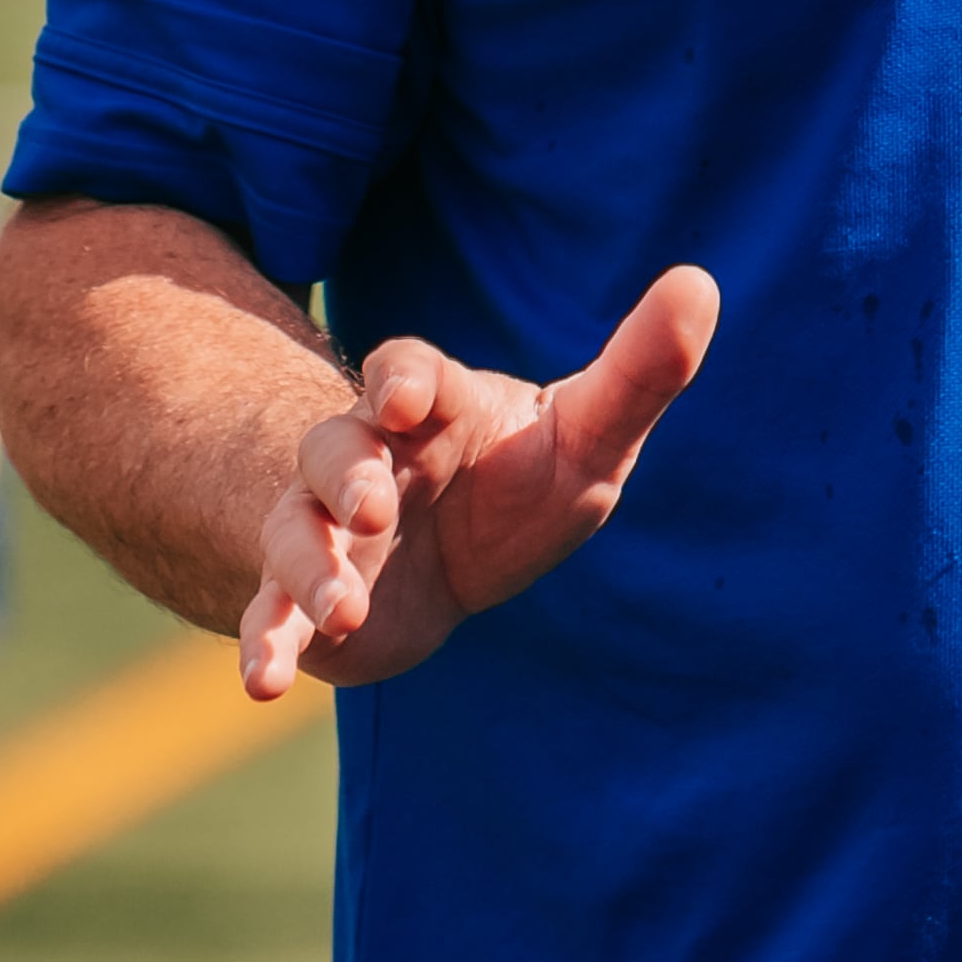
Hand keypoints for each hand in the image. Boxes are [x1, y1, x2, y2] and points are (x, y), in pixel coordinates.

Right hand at [240, 266, 719, 697]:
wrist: (448, 567)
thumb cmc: (519, 483)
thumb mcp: (589, 436)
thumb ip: (639, 370)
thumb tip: (699, 281)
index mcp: (434, 407)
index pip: (405, 372)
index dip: (403, 380)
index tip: (408, 399)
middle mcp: (367, 459)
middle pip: (334, 446)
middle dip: (348, 473)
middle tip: (377, 506)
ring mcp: (329, 530)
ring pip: (296, 531)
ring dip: (310, 567)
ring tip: (343, 610)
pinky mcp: (309, 598)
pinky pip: (271, 612)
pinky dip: (263, 641)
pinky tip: (261, 680)